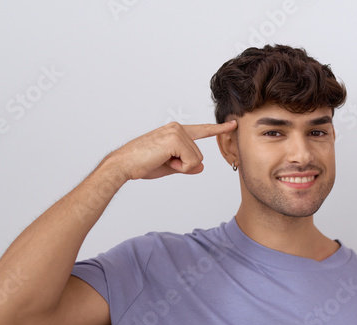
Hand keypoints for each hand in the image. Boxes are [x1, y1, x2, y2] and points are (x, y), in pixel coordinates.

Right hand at [105, 120, 236, 180]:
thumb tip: (201, 167)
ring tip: (161, 160)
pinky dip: (179, 167)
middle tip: (163, 162)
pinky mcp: (175, 139)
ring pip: (196, 159)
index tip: (232, 124)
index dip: (218, 129)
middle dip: (183, 166)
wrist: (124, 164)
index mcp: (176, 132)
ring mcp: (176, 132)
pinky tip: (163, 160)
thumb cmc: (142, 164)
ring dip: (180, 167)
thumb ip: (186, 166)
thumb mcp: (170, 167)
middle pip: (199, 156)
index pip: (201, 131)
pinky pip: (190, 162)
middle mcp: (177, 128)